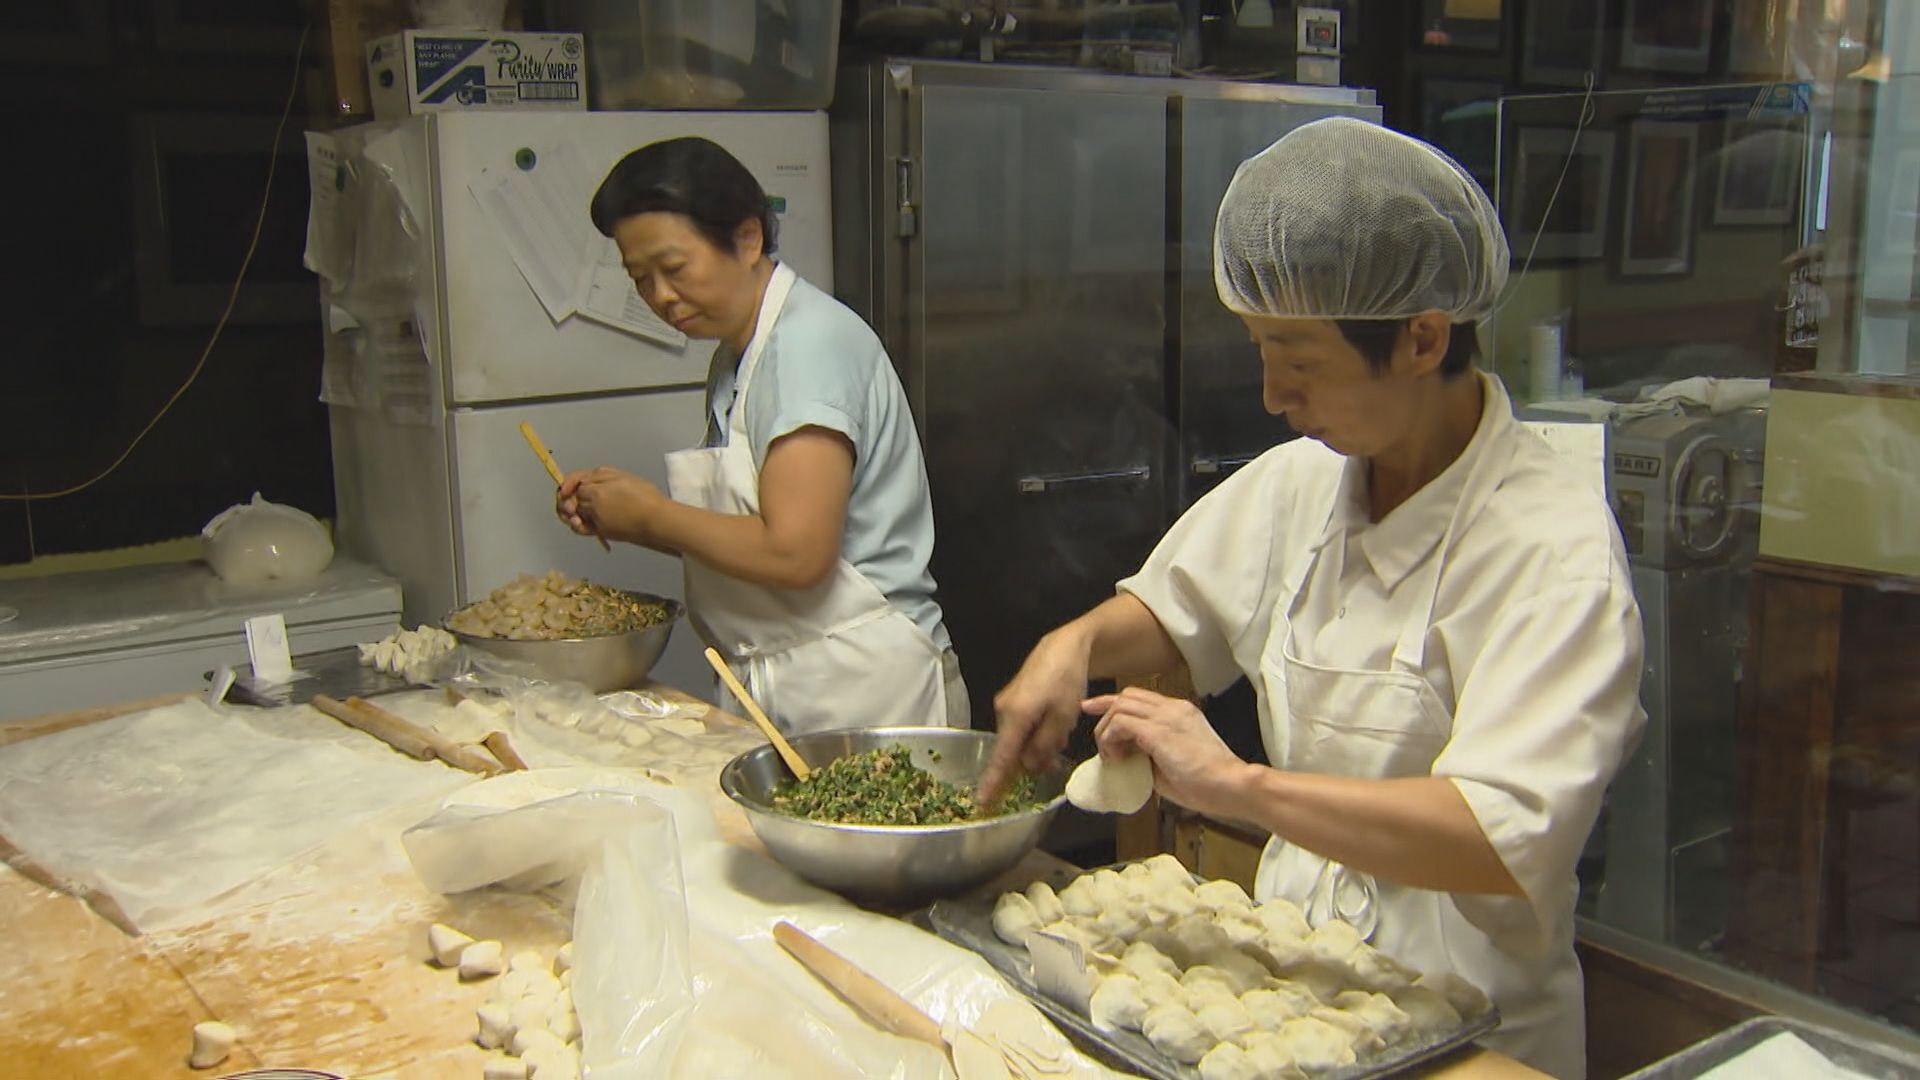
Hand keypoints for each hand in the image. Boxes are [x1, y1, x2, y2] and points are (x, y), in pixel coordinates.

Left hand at [555, 467, 665, 544]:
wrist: (656, 519)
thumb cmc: (645, 496)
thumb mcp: (623, 476)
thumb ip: (600, 475)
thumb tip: (584, 480)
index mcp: (597, 489)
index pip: (576, 484)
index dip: (571, 483)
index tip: (566, 486)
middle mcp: (593, 505)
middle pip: (574, 499)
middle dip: (570, 496)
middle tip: (567, 496)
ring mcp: (596, 520)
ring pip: (577, 512)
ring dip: (573, 509)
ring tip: (573, 508)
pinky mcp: (601, 531)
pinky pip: (581, 528)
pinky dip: (576, 525)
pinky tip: (577, 521)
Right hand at [977, 627, 1092, 805]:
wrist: (1065, 646)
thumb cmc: (1067, 680)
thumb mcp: (1063, 718)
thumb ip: (1044, 745)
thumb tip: (1028, 765)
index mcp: (1015, 716)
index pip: (1002, 757)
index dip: (993, 781)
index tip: (982, 802)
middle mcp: (1002, 710)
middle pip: (1012, 748)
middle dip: (1031, 757)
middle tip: (1056, 755)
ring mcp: (1005, 703)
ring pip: (1018, 737)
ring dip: (1037, 742)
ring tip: (1061, 729)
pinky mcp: (1012, 698)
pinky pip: (1020, 724)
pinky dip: (1035, 729)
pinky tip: (1054, 720)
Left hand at [1086, 687, 1244, 817]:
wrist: (1231, 785)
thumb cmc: (1209, 783)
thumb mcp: (1175, 763)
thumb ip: (1152, 755)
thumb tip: (1131, 760)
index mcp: (1180, 713)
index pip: (1140, 699)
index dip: (1114, 704)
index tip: (1095, 711)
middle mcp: (1173, 708)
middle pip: (1126, 696)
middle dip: (1103, 710)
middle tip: (1095, 734)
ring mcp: (1166, 717)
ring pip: (1120, 706)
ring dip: (1107, 730)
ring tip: (1112, 756)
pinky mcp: (1159, 731)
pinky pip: (1120, 723)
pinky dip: (1111, 738)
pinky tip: (1117, 758)